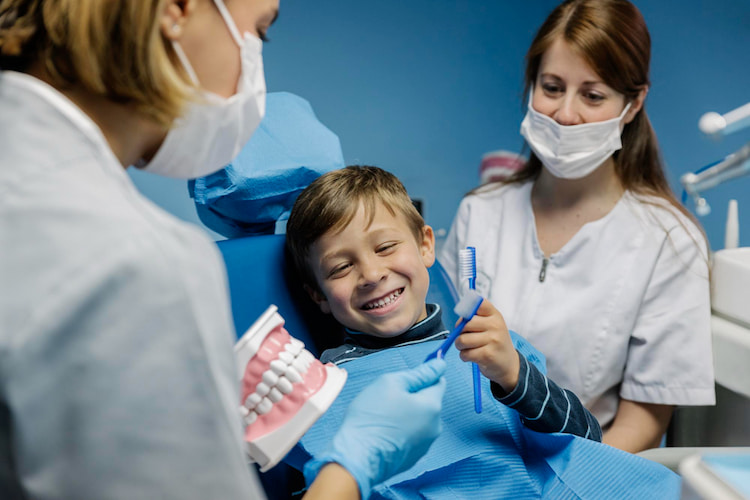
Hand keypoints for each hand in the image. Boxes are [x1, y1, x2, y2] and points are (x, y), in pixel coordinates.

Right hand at [304, 358, 446, 498]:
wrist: (358, 457)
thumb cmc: (372, 418)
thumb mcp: (391, 383)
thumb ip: (419, 373)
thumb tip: (439, 365)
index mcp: (432, 406)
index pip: (439, 382)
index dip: (425, 374)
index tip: (409, 375)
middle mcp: (435, 427)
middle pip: (429, 401)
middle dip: (413, 395)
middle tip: (388, 397)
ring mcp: (425, 444)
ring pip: (420, 418)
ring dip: (407, 413)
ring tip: (384, 416)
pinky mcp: (414, 456)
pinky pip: (412, 435)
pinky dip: (402, 430)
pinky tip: (384, 431)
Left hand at [454, 299, 519, 392]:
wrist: (509, 365)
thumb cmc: (495, 343)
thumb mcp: (491, 325)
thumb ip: (476, 318)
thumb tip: (459, 320)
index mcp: (495, 315)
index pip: (478, 303)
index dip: (466, 310)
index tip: (466, 319)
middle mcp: (495, 325)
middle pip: (465, 324)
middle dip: (459, 333)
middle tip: (466, 338)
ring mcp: (493, 340)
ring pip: (462, 340)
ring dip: (460, 346)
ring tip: (468, 348)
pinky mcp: (487, 355)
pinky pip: (465, 354)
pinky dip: (464, 356)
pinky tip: (472, 357)